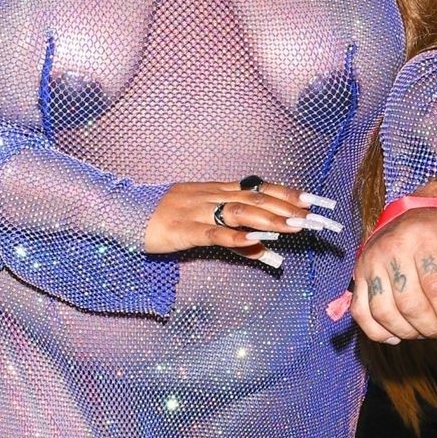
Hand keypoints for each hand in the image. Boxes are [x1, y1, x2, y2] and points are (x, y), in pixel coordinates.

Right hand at [143, 181, 340, 261]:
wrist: (122, 211)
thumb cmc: (160, 218)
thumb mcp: (199, 222)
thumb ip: (232, 235)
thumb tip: (264, 249)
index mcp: (215, 190)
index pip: (258, 188)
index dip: (286, 192)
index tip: (312, 199)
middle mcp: (210, 196)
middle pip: (255, 198)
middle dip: (287, 206)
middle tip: (314, 217)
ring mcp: (197, 211)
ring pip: (239, 212)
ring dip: (269, 218)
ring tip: (294, 226)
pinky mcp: (183, 231)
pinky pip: (213, 233)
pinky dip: (235, 236)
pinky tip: (253, 240)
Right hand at [350, 209, 436, 344]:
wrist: (417, 220)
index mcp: (426, 238)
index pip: (436, 285)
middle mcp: (393, 247)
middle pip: (410, 303)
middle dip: (430, 327)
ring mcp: (371, 262)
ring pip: (384, 311)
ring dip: (407, 331)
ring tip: (424, 330)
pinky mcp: (358, 275)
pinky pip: (361, 312)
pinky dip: (378, 332)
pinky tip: (398, 334)